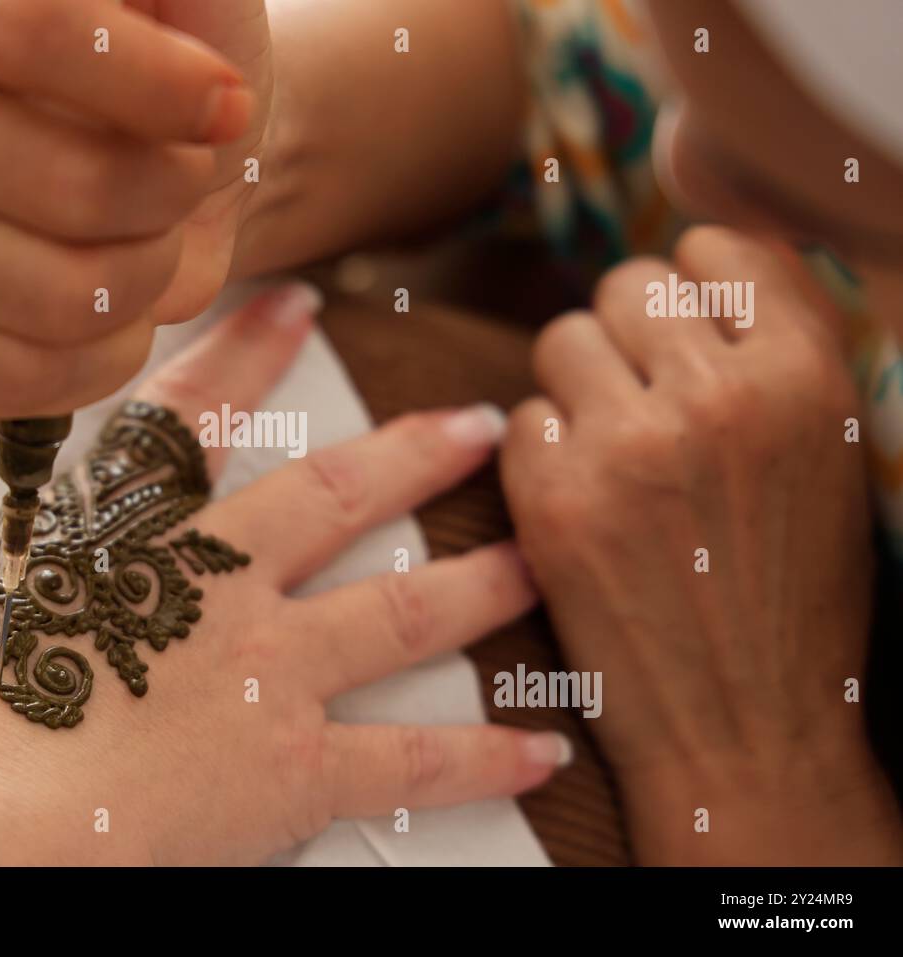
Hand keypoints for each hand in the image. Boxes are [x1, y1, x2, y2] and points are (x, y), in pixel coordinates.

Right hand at [0, 0, 273, 415]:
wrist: (140, 156)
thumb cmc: (160, 79)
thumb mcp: (191, 7)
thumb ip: (189, 9)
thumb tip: (205, 94)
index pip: (33, 32)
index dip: (158, 87)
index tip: (224, 108)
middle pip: (68, 186)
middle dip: (170, 198)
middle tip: (183, 180)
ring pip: (59, 295)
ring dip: (149, 279)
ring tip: (150, 242)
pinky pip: (22, 376)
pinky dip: (110, 356)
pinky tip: (119, 311)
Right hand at [0, 285, 565, 865]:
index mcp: (123, 531)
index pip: (196, 413)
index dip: (250, 350)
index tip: (304, 302)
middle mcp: (214, 588)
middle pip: (338, 501)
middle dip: (415, 455)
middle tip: (482, 419)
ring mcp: (264, 680)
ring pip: (398, 614)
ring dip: (477, 583)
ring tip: (538, 556)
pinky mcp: (287, 777)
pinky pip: (406, 766)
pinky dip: (480, 755)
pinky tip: (544, 741)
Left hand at [501, 227, 902, 863]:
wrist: (746, 729)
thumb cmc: (791, 594)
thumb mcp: (830, 456)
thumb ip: (778, 350)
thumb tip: (702, 263)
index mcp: (806, 376)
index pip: (714, 250)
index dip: (690, 286)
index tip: (682, 331)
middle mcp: (718, 395)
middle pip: (625, 285)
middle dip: (627, 337)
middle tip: (641, 401)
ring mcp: (629, 446)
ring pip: (563, 340)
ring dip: (577, 388)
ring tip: (612, 454)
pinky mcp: (552, 498)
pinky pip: (520, 418)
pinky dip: (541, 453)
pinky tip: (580, 504)